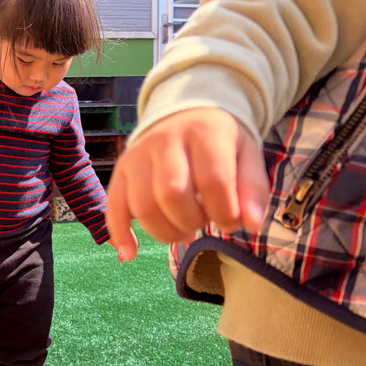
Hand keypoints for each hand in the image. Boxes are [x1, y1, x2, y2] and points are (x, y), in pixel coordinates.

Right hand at [107, 108, 269, 256]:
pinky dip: (120, 234)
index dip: (224, 213)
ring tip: (183, 232)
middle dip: (191, 222)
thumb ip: (252, 189)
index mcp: (203, 133)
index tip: (231, 223)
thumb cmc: (220, 141)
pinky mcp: (121, 169)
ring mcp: (138, 155)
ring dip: (165, 232)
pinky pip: (113, 205)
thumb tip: (251, 225)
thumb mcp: (247, 155)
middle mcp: (165, 140)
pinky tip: (131, 253)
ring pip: (143, 205)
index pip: (212, 181)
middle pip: (171, 194)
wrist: (186, 112)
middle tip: (203, 223)